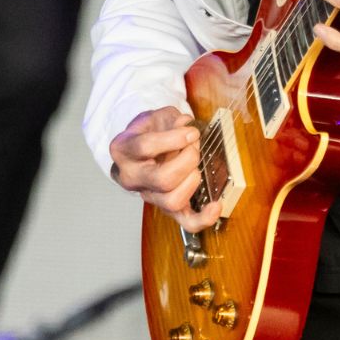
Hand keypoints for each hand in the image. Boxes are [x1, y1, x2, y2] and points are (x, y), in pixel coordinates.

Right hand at [108, 106, 220, 231]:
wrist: (140, 149)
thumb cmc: (148, 132)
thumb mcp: (155, 117)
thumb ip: (171, 118)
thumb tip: (185, 123)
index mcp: (124, 151)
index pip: (145, 147)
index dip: (173, 139)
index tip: (191, 132)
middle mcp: (131, 177)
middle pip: (162, 179)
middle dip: (187, 160)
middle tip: (194, 147)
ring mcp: (148, 195)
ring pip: (171, 202)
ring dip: (192, 182)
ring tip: (195, 167)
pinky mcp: (165, 208)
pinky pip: (185, 222)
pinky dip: (203, 218)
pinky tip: (216, 206)